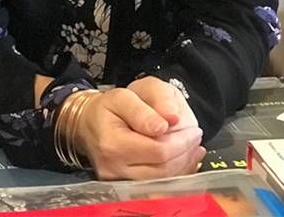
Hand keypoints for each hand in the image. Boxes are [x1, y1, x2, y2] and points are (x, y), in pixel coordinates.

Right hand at [74, 85, 203, 179]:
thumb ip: (149, 105)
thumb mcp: (126, 93)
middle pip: (163, 169)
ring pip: (162, 181)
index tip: (194, 129)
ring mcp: (118, 181)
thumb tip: (170, 120)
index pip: (158, 150)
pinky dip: (175, 173)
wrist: (87, 124)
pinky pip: (156, 185)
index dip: (181, 141)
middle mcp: (113, 168)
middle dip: (185, 153)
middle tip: (196, 136)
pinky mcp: (124, 188)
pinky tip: (185, 159)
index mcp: (113, 143)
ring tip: (193, 147)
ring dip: (183, 164)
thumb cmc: (109, 107)